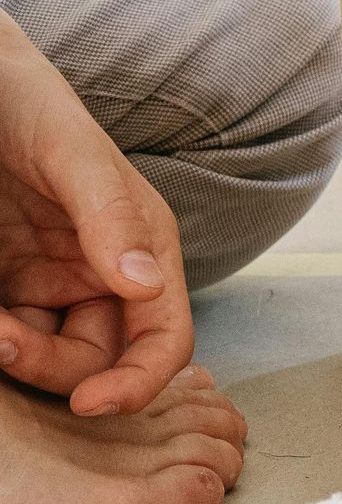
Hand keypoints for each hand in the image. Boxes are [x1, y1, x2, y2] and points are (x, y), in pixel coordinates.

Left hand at [0, 17, 192, 415]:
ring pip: (49, 356)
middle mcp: (104, 272)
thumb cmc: (27, 102)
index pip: (163, 335)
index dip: (140, 380)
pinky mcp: (8, 286)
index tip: (92, 402)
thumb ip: (110, 214)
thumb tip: (147, 284)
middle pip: (100, 360)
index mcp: (142, 244)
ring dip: (17, 356)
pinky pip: (9, 336)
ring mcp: (51, 282)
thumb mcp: (71, 152)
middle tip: (2, 340)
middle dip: (55, 367)